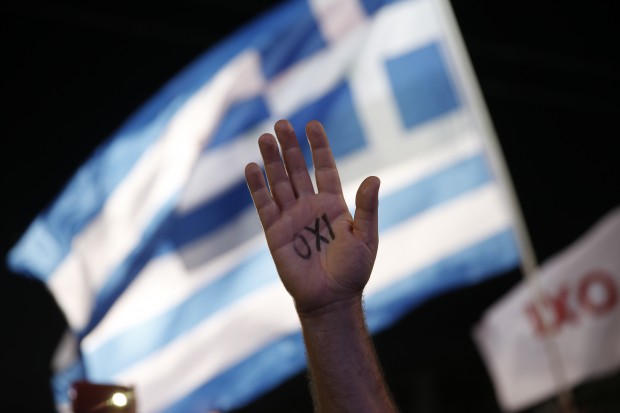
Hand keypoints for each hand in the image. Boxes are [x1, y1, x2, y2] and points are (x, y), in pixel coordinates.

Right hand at [245, 120, 379, 315]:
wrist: (331, 299)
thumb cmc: (352, 270)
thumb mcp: (365, 236)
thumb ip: (367, 207)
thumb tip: (374, 177)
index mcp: (333, 204)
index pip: (323, 168)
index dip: (318, 147)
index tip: (312, 125)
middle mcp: (310, 206)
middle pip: (297, 170)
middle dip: (289, 147)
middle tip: (282, 122)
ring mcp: (291, 218)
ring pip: (279, 182)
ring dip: (271, 160)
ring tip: (264, 137)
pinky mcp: (275, 233)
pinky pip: (264, 205)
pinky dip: (257, 187)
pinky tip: (251, 168)